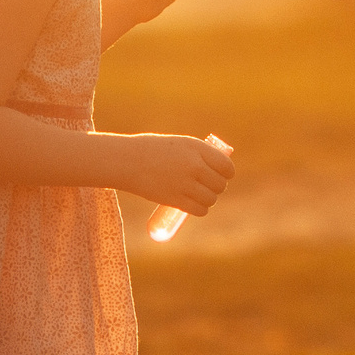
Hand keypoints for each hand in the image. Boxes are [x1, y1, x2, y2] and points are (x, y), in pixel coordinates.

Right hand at [115, 132, 233, 216]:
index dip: (227, 173)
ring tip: (199, 195)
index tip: (222, 174)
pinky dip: (200, 209)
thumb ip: (200, 155)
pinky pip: (200, 210)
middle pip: (220, 185)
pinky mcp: (175, 199)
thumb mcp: (180, 145)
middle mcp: (194, 166)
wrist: (127, 160)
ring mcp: (185, 183)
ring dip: (208, 199)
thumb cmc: (153, 150)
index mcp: (197, 148)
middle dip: (217, 187)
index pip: (227, 166)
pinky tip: (195, 205)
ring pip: (211, 199)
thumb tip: (220, 169)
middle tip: (207, 186)